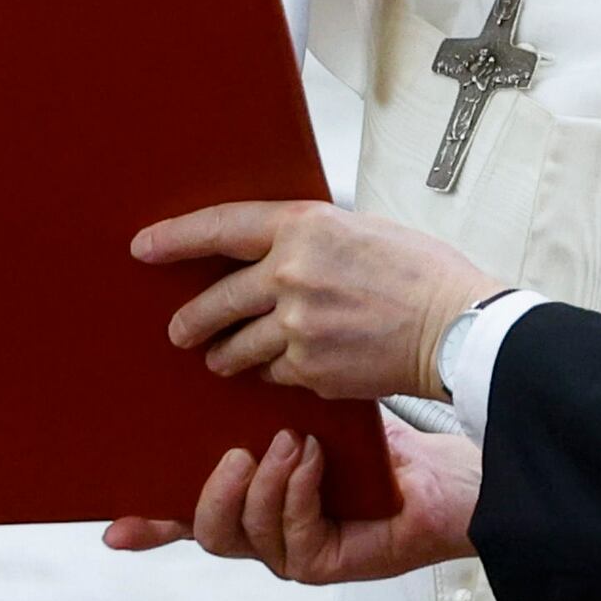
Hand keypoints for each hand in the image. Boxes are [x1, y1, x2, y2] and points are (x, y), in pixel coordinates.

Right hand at [104, 416, 481, 581]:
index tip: (111, 522)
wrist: (446, 468)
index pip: (182, 512)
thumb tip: (218, 344)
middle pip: (205, 529)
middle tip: (232, 453)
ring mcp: (290, 550)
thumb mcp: (310, 406)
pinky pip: (294, 538)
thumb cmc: (380, 439)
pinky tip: (314, 459)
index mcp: (249, 493)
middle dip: (208, 494)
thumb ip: (264, 393)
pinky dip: (299, 493)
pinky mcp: (324, 561)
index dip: (147, 522)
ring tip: (288, 443)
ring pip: (243, 536)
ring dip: (262, 486)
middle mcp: (262, 528)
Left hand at [135, 201, 501, 402]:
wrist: (456, 327)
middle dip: (192, 320)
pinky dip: (272, 371)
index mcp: (305, 228)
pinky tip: (286, 367)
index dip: (175, 237)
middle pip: (215, 301)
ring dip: (225, 354)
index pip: (220, 228)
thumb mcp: (362, 231)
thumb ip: (311, 240)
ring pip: (234, 347)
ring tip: (224, 358)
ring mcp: (297, 326)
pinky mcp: (308, 369)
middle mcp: (291, 274)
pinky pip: (271, 373)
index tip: (144, 247)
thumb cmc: (421, 274)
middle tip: (181, 329)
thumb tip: (272, 252)